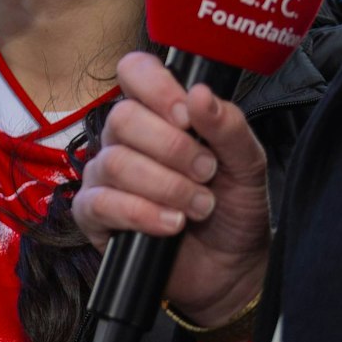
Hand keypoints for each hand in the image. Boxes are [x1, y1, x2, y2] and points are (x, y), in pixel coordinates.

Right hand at [71, 51, 269, 328]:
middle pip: (123, 118)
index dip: (156, 88)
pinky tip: (172, 224)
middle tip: (206, 172)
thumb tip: (200, 94)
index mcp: (158, 114)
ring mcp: (104, 175)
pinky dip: (143, 213)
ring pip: (116, 162)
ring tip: (199, 207)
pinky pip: (102, 202)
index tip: (187, 117)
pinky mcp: (93, 214)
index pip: (135, 72)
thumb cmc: (234, 210)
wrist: (232, 270)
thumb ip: (229, 128)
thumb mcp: (248, 167)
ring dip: (168, 187)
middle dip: (173, 149)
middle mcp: (124, 139)